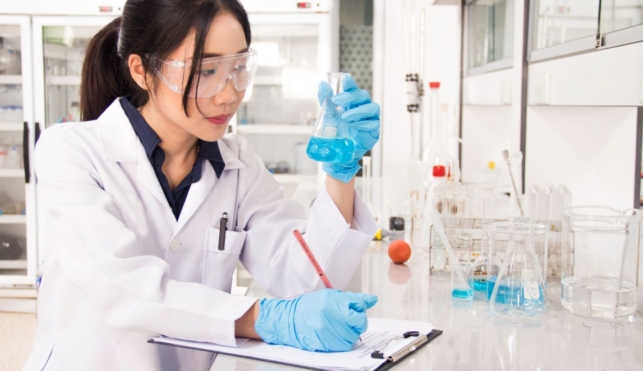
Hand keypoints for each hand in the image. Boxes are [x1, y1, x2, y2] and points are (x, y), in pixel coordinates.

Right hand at [254, 289, 378, 351]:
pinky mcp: (326, 344)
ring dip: (351, 333)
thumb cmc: (310, 306)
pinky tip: (335, 335)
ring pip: (354, 337)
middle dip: (358, 323)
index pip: (360, 310)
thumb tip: (372, 299)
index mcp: (335, 303)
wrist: (290, 320)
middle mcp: (332, 317)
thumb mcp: (331, 296)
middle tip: (349, 320)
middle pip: (360, 325)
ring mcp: (329, 332)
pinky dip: (343, 341)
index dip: (360, 312)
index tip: (357, 312)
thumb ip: (353, 299)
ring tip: (340, 327)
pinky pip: (344, 346)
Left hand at [317, 75, 379, 182]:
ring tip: (345, 117)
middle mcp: (363, 108)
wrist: (341, 153)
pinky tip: (354, 126)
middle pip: (363, 95)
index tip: (344, 79)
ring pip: (372, 107)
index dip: (351, 83)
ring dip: (358, 111)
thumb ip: (326, 102)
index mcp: (353, 103)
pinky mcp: (374, 131)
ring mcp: (371, 119)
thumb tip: (322, 85)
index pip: (354, 89)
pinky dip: (363, 123)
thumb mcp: (329, 116)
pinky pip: (374, 123)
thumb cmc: (338, 132)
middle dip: (350, 96)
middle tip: (336, 100)